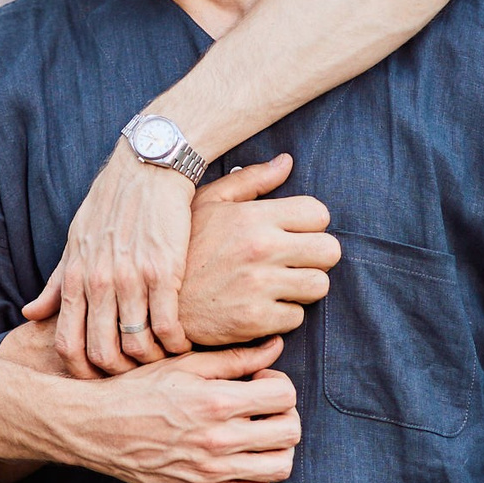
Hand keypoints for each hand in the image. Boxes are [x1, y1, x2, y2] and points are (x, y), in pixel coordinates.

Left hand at [24, 144, 195, 376]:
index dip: (81, 372)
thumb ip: (56, 284)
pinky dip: (176, 344)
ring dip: (151, 362)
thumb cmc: (109, 206)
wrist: (146, 169)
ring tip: (161, 359)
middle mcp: (100, 283)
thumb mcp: (74, 243)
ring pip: (137, 346)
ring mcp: (132, 279)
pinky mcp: (165, 271)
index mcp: (76, 279)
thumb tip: (29, 314)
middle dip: (118, 375)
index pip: (68, 344)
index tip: (99, 378)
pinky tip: (182, 343)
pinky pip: (168, 326)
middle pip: (102, 353)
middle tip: (134, 375)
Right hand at [55, 338, 298, 482]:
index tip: (260, 380)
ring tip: (257, 434)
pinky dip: (259, 477)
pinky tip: (242, 458)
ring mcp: (212, 471)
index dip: (279, 383)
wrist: (96, 428)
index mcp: (216, 401)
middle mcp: (218, 439)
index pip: (284, 395)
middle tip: (263, 407)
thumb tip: (275, 347)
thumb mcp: (184, 364)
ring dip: (277, 448)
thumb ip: (234, 358)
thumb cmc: (137, 390)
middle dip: (284, 414)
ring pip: (280, 467)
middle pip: (290, 432)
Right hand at [180, 155, 339, 344]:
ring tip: (280, 285)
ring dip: (303, 288)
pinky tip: (261, 307)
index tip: (295, 234)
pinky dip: (282, 316)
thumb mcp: (208, 203)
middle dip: (315, 256)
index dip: (311, 224)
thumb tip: (287, 162)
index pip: (318, 214)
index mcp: (252, 217)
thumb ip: (251, 180)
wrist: (154, 302)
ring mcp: (259, 287)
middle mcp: (260, 249)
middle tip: (294, 262)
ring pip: (319, 286)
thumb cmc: (183, 247)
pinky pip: (296, 318)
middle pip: (329, 250)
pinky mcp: (255, 320)